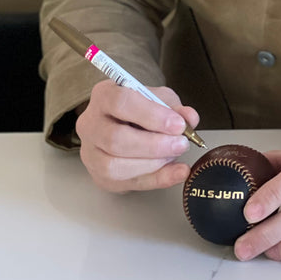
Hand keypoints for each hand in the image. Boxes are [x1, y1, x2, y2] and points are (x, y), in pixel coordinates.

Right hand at [75, 79, 199, 192]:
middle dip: (154, 145)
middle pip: (116, 139)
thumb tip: (189, 118)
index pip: (121, 103)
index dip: (152, 115)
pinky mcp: (99, 176)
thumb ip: (174, 107)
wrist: (121, 126)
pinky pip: (127, 183)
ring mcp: (91, 153)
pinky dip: (157, 179)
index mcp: (104, 96)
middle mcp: (91, 124)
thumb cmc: (138, 109)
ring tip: (174, 155)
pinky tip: (175, 172)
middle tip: (181, 144)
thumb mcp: (158, 99)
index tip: (178, 125)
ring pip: (115, 166)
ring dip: (152, 164)